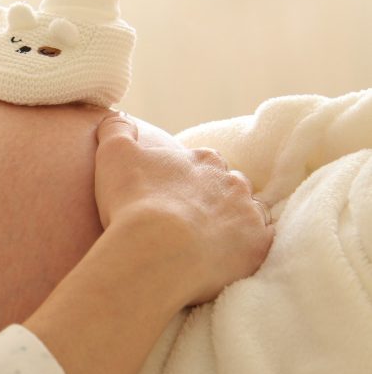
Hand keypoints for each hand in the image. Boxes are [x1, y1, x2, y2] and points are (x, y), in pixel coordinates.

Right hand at [93, 112, 274, 305]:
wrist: (157, 251)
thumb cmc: (134, 201)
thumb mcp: (114, 154)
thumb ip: (117, 129)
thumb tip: (118, 116)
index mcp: (203, 160)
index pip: (203, 162)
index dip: (187, 178)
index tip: (171, 194)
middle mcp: (232, 181)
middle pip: (229, 187)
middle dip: (213, 199)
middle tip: (187, 219)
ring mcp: (249, 214)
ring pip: (248, 213)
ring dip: (232, 222)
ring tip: (207, 241)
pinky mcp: (258, 246)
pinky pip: (259, 244)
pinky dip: (245, 248)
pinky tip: (225, 258)